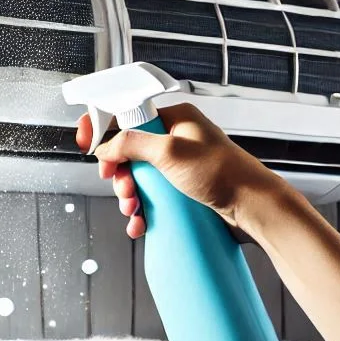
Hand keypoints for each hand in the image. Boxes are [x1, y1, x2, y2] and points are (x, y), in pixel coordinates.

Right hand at [76, 102, 284, 238]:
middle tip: (125, 191)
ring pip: (137, 180)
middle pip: (127, 154)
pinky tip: (141, 224)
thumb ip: (132, 144)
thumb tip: (105, 146)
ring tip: (135, 212)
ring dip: (129, 199)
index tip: (87, 144)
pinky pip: (150, 198)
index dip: (104, 129)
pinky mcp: (180, 189)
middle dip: (120, 177)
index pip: (128, 116)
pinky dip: (141, 212)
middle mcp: (174, 140)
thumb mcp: (170, 153)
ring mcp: (177, 166)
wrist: (253, 208)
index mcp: (173, 120)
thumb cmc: (223, 174)